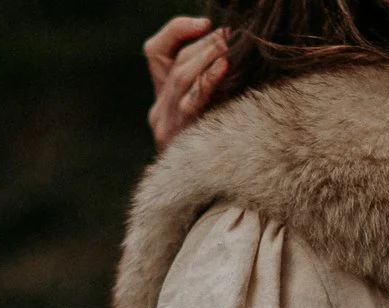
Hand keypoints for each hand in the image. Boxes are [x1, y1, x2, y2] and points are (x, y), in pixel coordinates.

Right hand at [144, 16, 229, 151]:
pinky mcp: (178, 138)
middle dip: (204, 44)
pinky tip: (224, 67)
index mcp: (162, 100)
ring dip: (207, 56)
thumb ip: (212, 85)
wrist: (206, 202)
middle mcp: (159, 111)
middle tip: (229, 33)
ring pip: (180, 77)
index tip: (204, 22)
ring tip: (228, 44)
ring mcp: (166, 125)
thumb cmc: (218, 156)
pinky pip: (190, 103)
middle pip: (176, 62)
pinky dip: (207, 81)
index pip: (156, 51)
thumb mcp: (211, 114)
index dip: (176, 30)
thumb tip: (232, 45)